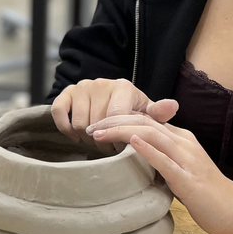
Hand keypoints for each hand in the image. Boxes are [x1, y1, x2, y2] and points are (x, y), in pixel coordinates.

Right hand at [50, 78, 178, 146]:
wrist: (112, 99)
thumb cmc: (132, 110)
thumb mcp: (147, 113)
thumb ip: (158, 113)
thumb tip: (173, 106)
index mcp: (123, 87)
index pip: (116, 117)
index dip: (117, 137)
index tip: (121, 147)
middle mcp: (101, 83)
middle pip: (97, 123)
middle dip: (103, 142)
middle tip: (109, 150)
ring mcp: (82, 87)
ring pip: (79, 123)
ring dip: (86, 139)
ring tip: (97, 143)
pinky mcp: (66, 93)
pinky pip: (59, 113)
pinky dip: (66, 129)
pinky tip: (76, 136)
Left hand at [87, 112, 232, 233]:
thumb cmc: (205, 193)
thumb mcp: (179, 168)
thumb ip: (161, 158)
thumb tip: (134, 155)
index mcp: (181, 139)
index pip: (147, 119)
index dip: (120, 118)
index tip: (98, 125)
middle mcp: (183, 143)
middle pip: (145, 122)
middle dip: (115, 121)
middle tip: (91, 128)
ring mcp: (187, 159)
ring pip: (152, 135)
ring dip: (123, 131)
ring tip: (100, 133)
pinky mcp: (188, 179)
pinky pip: (165, 160)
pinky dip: (147, 150)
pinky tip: (131, 143)